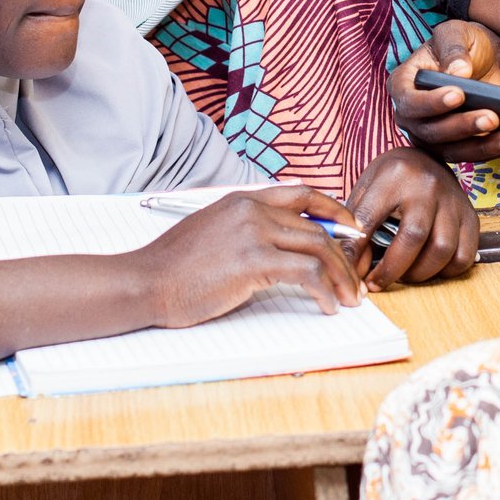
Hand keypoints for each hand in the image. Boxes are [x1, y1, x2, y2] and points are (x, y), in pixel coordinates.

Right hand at [136, 185, 365, 326]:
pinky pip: (306, 272)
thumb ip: (243, 230)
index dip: (334, 209)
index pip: (300, 194)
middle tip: (355, 280)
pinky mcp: (253, 261)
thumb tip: (275, 247)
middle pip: (316, 227)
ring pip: (318, 248)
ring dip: (340, 277)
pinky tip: (326, 305)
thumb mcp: (210, 231)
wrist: (144, 281)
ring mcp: (253, 233)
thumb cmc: (172, 267)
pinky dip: (323, 291)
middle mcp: (251, 210)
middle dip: (343, 256)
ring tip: (348, 298)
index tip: (352, 227)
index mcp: (241, 199)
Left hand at [347, 148, 478, 288]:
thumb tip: (351, 265)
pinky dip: (446, 271)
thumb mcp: (367, 188)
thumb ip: (355, 223)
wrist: (427, 159)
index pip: (370, 217)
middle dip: (392, 269)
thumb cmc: (391, 180)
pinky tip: (430, 268)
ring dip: (420, 273)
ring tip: (405, 274)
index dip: (356, 249)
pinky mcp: (470, 216)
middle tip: (377, 282)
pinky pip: (464, 255)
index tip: (350, 272)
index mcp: (394, 175)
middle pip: (414, 237)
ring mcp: (453, 201)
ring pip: (442, 249)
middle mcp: (427, 186)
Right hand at [389, 19, 499, 161]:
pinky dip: (496, 151)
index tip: (458, 95)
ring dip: (482, 147)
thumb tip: (458, 72)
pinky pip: (473, 156)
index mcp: (404, 84)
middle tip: (492, 117)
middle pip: (432, 132)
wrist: (485, 59)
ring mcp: (432, 136)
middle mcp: (412, 116)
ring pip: (453, 151)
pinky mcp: (454, 148)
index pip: (410, 101)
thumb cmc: (463, 44)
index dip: (431, 102)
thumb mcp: (456, 34)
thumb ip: (454, 49)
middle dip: (463, 126)